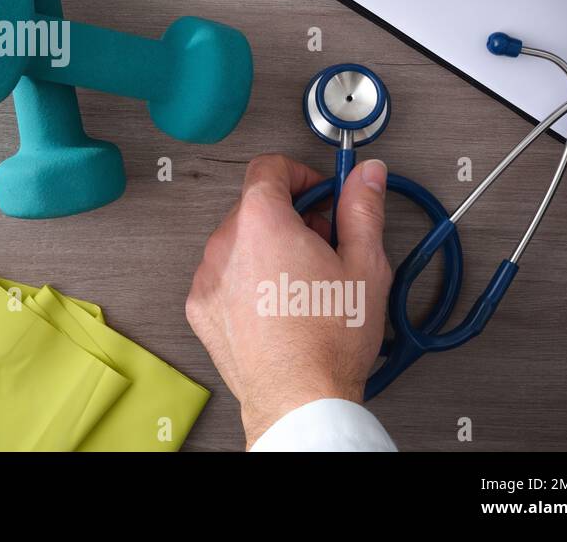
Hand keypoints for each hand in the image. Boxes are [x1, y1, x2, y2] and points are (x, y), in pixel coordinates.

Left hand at [185, 154, 391, 447]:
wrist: (297, 399)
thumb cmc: (328, 341)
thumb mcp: (364, 265)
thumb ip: (362, 208)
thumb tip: (366, 175)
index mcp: (262, 222)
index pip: (268, 167)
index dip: (300, 174)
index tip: (319, 192)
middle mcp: (225, 244)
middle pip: (254, 206)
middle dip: (290, 215)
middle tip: (322, 242)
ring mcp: (208, 277)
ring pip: (238, 241)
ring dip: (267, 247)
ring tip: (303, 280)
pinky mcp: (201, 308)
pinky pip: (223, 275)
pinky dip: (246, 279)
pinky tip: (277, 304)